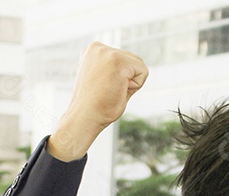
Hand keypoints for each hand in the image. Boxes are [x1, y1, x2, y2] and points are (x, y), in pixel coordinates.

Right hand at [48, 42, 148, 161]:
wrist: (85, 116)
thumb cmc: (95, 104)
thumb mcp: (104, 80)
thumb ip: (115, 69)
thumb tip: (129, 70)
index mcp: (93, 50)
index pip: (125, 60)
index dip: (123, 79)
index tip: (105, 87)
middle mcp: (98, 47)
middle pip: (134, 60)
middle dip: (128, 79)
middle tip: (110, 91)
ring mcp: (107, 52)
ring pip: (139, 65)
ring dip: (132, 83)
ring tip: (113, 90)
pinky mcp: (117, 60)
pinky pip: (143, 72)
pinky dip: (136, 86)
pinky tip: (118, 89)